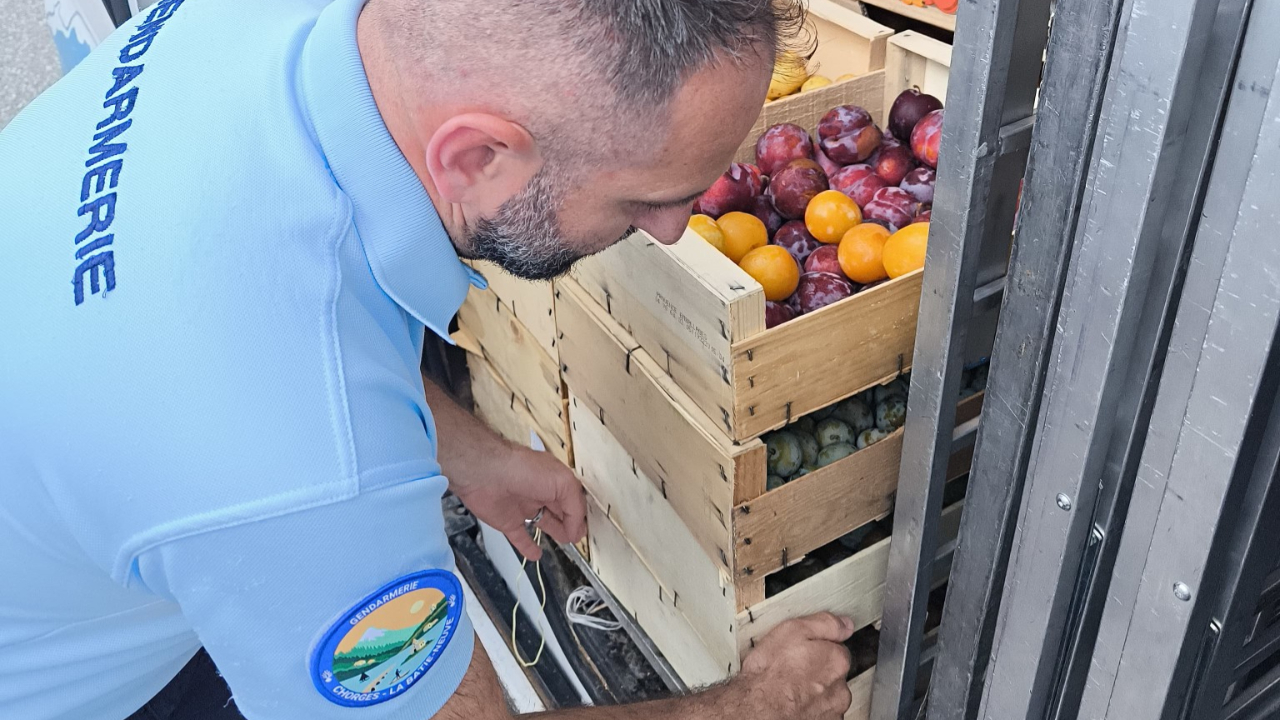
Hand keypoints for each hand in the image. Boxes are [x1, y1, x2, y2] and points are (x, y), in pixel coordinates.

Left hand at [450, 443, 586, 560]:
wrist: (486, 474)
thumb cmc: (526, 472)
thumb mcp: (562, 483)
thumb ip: (575, 507)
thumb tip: (577, 531)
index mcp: (555, 480)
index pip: (572, 499)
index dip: (580, 514)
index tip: (585, 530)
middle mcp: (541, 493)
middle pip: (560, 511)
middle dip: (571, 523)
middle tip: (579, 537)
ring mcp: (524, 508)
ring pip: (543, 522)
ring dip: (556, 532)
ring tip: (567, 542)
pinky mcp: (508, 522)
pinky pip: (520, 537)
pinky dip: (528, 547)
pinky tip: (536, 555)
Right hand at [734, 613, 854, 719]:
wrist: (756, 710)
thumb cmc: (769, 675)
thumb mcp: (792, 631)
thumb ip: (824, 624)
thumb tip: (844, 624)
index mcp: (837, 661)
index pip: (838, 650)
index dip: (817, 649)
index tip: (802, 653)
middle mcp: (840, 689)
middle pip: (834, 675)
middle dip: (818, 672)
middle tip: (793, 671)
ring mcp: (832, 711)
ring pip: (827, 697)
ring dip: (814, 693)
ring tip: (789, 689)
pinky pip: (819, 713)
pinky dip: (809, 709)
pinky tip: (792, 704)